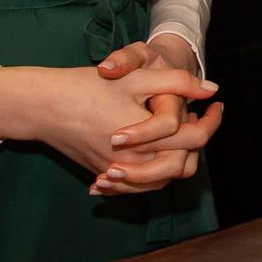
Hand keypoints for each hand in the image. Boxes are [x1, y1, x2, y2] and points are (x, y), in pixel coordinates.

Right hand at [0, 61, 219, 196]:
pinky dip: (152, 171)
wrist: (44, 107)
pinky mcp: (104, 175)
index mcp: (149, 138)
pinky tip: (155, 149)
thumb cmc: (90, 88)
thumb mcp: (137, 77)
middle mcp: (136, 162)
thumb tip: (212, 90)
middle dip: (196, 141)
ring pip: (162, 178)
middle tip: (200, 118)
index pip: (196, 138)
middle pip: (182, 164)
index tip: (216, 105)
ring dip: (176, 159)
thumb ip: (177, 83)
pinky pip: (138, 184)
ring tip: (180, 132)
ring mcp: (119, 173)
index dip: (211, 121)